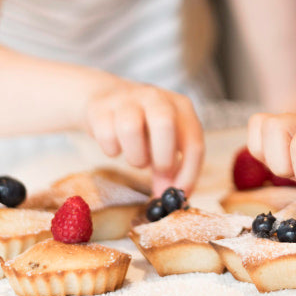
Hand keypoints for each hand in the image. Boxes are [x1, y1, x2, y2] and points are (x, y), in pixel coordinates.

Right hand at [83, 80, 203, 195]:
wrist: (106, 96)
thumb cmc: (143, 126)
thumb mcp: (163, 143)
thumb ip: (169, 170)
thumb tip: (170, 199)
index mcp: (181, 107)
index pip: (193, 142)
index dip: (189, 173)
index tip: (179, 194)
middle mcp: (157, 98)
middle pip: (164, 124)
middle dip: (162, 156)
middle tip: (158, 171)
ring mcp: (127, 99)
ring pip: (130, 129)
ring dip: (135, 155)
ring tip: (136, 156)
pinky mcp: (101, 107)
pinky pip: (106, 136)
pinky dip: (112, 149)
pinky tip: (115, 145)